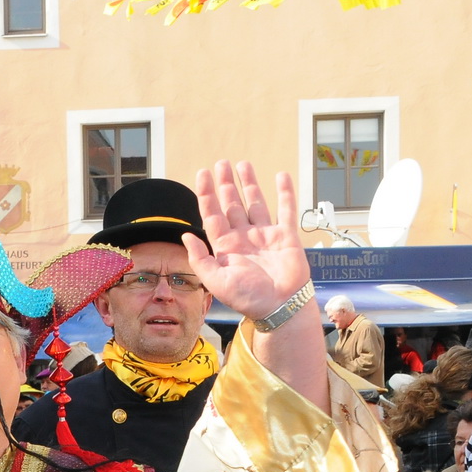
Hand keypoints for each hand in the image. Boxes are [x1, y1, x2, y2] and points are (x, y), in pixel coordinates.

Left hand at [184, 161, 312, 320]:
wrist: (279, 307)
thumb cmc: (247, 298)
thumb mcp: (216, 281)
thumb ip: (200, 258)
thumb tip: (186, 235)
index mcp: (225, 247)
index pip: (212, 214)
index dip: (206, 194)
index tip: (202, 174)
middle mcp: (244, 238)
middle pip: (232, 204)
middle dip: (226, 184)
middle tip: (221, 164)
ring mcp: (265, 235)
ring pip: (255, 203)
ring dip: (249, 184)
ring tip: (243, 165)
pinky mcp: (286, 236)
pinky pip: (285, 210)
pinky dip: (285, 193)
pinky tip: (281, 176)